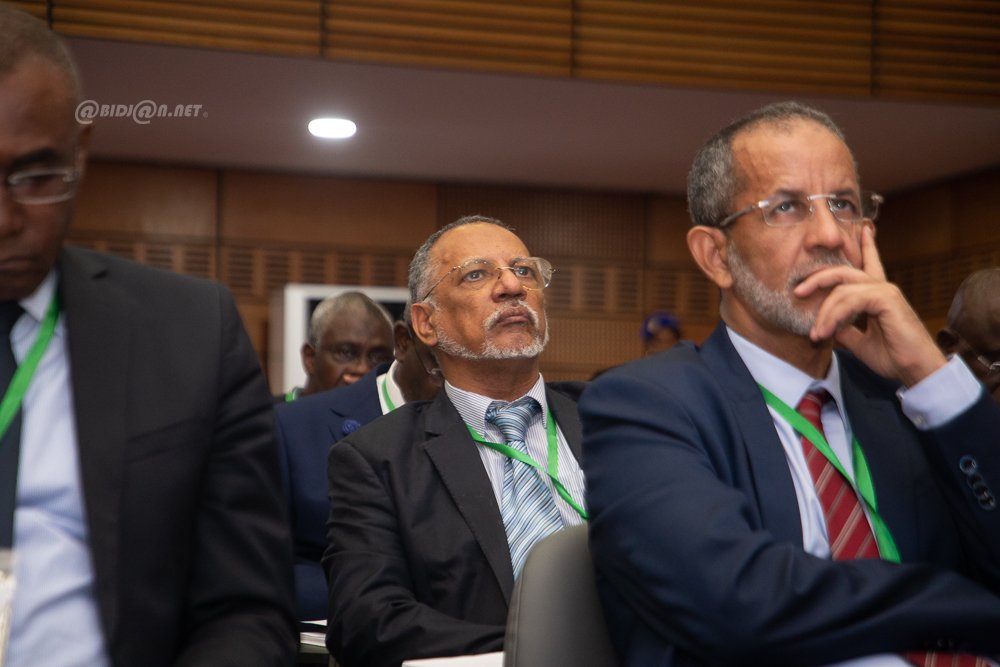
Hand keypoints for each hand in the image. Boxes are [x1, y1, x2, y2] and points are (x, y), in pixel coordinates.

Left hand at [793, 225, 945, 386]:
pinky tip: (827, 332)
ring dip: (824, 313)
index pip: (869, 264)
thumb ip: (843, 329)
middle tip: (797, 291)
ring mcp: (885, 290)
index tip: (863, 230)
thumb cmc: (892, 357)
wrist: (915, 371)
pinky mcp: (887, 299)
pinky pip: (851, 300)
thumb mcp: (858, 342)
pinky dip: (834, 316)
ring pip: (842, 290)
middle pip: (842, 272)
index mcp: (877, 295)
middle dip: (818, 279)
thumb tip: (824, 325)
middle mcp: (882, 288)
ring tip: (816, 335)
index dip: (866, 246)